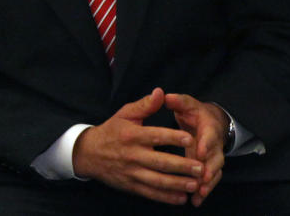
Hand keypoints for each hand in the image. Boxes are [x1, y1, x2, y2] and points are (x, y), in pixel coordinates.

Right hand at [72, 88, 202, 205]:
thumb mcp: (125, 114)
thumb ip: (145, 105)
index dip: (173, 137)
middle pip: (160, 162)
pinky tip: (181, 198)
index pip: (155, 136)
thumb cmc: (112, 131)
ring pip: (157, 181)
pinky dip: (166, 197)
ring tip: (195, 184)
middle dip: (181, 166)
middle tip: (200, 168)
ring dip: (177, 184)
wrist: (89, 153)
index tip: (190, 138)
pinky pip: (151, 193)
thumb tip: (160, 92)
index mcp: (132, 135)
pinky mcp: (131, 185)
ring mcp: (131, 172)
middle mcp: (132, 155)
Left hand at [164, 93, 227, 206]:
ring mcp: (212, 157)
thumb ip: (178, 101)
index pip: (209, 135)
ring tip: (198, 194)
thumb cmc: (194, 112)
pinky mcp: (208, 167)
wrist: (209, 122)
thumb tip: (165, 95)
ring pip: (213, 172)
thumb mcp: (187, 104)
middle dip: (209, 170)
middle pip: (216, 158)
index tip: (199, 151)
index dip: (205, 144)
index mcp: (208, 127)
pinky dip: (203, 191)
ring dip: (207, 184)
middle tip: (201, 180)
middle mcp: (214, 144)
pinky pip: (208, 181)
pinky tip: (195, 201)